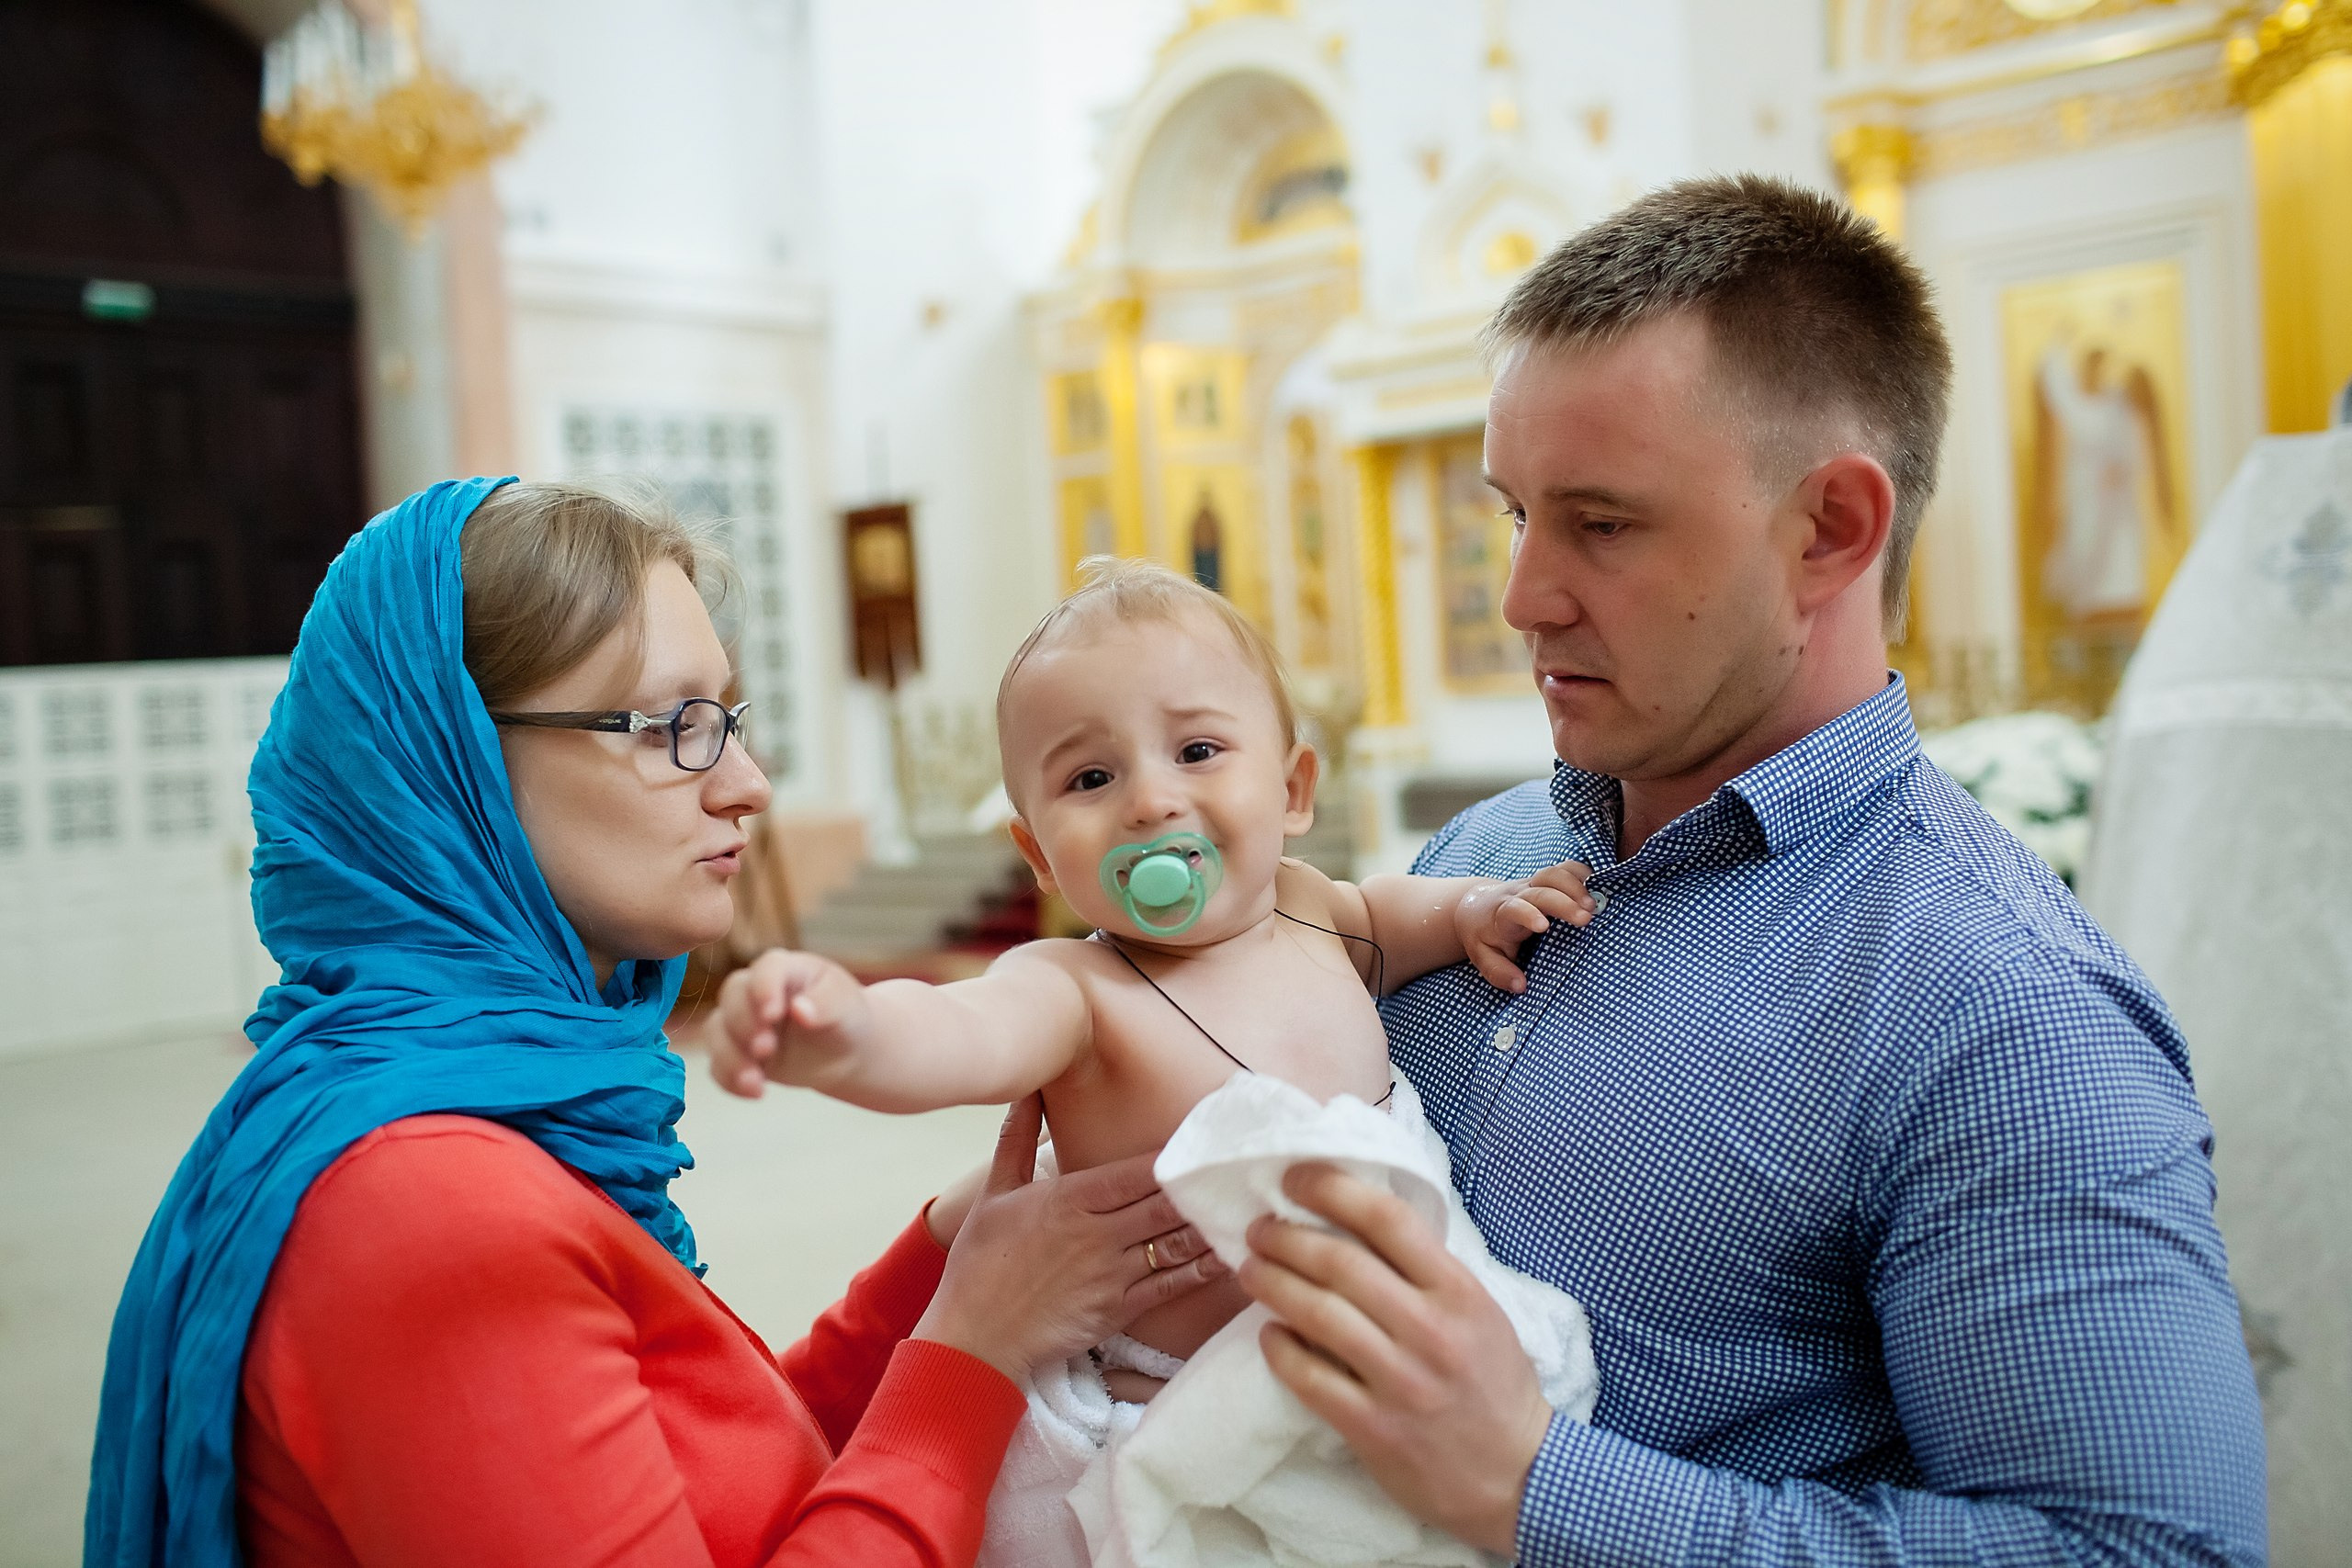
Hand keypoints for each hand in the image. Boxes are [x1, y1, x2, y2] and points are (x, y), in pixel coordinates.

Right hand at [709, 948, 872, 1097]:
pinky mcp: (737, 1052)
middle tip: (767, 1049)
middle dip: (744, 1025)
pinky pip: (718, 1064)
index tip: (772, 1014)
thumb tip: (800, 1009)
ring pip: (717, 1031)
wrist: (843, 1051)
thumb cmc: (844, 1017)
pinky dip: (730, 1079)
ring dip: (731, 1057)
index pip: (768, 968)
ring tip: (755, 1082)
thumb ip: (825, 1004)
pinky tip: (754, 1093)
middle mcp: (756, 989)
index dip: (764, 988)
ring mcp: (743, 1020)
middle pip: (732, 996)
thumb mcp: (845, 1006)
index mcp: (787, 968)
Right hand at [915, 1095, 1226, 1381]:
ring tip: (1238, 1207)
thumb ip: (1015, 1141)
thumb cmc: (980, 1264)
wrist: (973, 1337)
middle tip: (1233, 1171)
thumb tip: (1026, 1091)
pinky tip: (1224, 1254)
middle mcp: (1096, 1235)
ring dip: (1207, 1225)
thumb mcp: (994, 1195)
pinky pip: (1170, 1286)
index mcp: (1068, 1200)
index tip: (1199, 1143)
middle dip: (1199, 1187)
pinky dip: (1200, 1269)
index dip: (1173, 1158)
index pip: (1136, 1172)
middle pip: (1164, 1203)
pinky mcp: (1118, 1311)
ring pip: (1174, 1243)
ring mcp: (1110, 1275)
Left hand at [1239, 1164, 1551, 1556]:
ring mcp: (1400, 1381)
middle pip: (1339, 1262)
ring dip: (1272, 1283)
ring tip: (1250, 1270)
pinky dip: (1281, 1349)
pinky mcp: (1373, 1428)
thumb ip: (1427, 1271)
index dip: (1332, 1188)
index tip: (1296, 1178)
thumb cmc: (1495, 1385)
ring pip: (1317, 1314)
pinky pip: (1309, 1377)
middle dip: (1286, 1237)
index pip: (1388, 1219)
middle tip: (1259, 1229)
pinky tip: (1269, 1333)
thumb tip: (1358, 1221)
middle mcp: (1430, 1330)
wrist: (1517, 1477)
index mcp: (1458, 1292)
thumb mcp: (1480, 1312)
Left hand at [1455, 861, 1594, 993]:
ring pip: (1554, 873)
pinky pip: (1567, 869)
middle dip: (1564, 902)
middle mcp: (1519, 895)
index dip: (1528, 914)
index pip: (1513, 909)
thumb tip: (1520, 986)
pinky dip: (1584, 874)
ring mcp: (1534, 884)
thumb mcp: (1483, 957)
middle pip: (1541, 890)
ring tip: (1595, 906)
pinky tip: (1600, 889)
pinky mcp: (1548, 880)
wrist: (1478, 906)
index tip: (1543, 926)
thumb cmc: (1484, 936)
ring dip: (1576, 885)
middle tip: (1586, 919)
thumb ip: (1498, 972)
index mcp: (1502, 915)